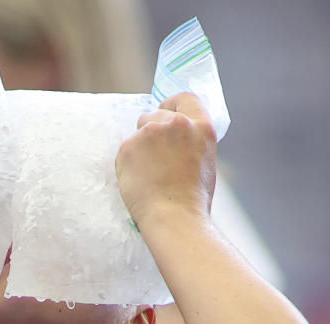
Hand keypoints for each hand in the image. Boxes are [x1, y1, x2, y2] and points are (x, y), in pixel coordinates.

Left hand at [116, 92, 216, 231]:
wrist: (174, 219)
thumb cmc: (192, 201)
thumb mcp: (204, 163)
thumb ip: (192, 143)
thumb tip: (177, 140)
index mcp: (201, 127)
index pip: (184, 99)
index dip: (172, 104)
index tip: (164, 110)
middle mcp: (177, 124)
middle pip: (156, 114)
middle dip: (152, 130)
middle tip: (153, 158)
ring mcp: (150, 132)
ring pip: (138, 131)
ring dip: (140, 147)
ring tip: (149, 175)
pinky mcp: (128, 146)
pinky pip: (125, 151)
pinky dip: (128, 164)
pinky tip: (138, 182)